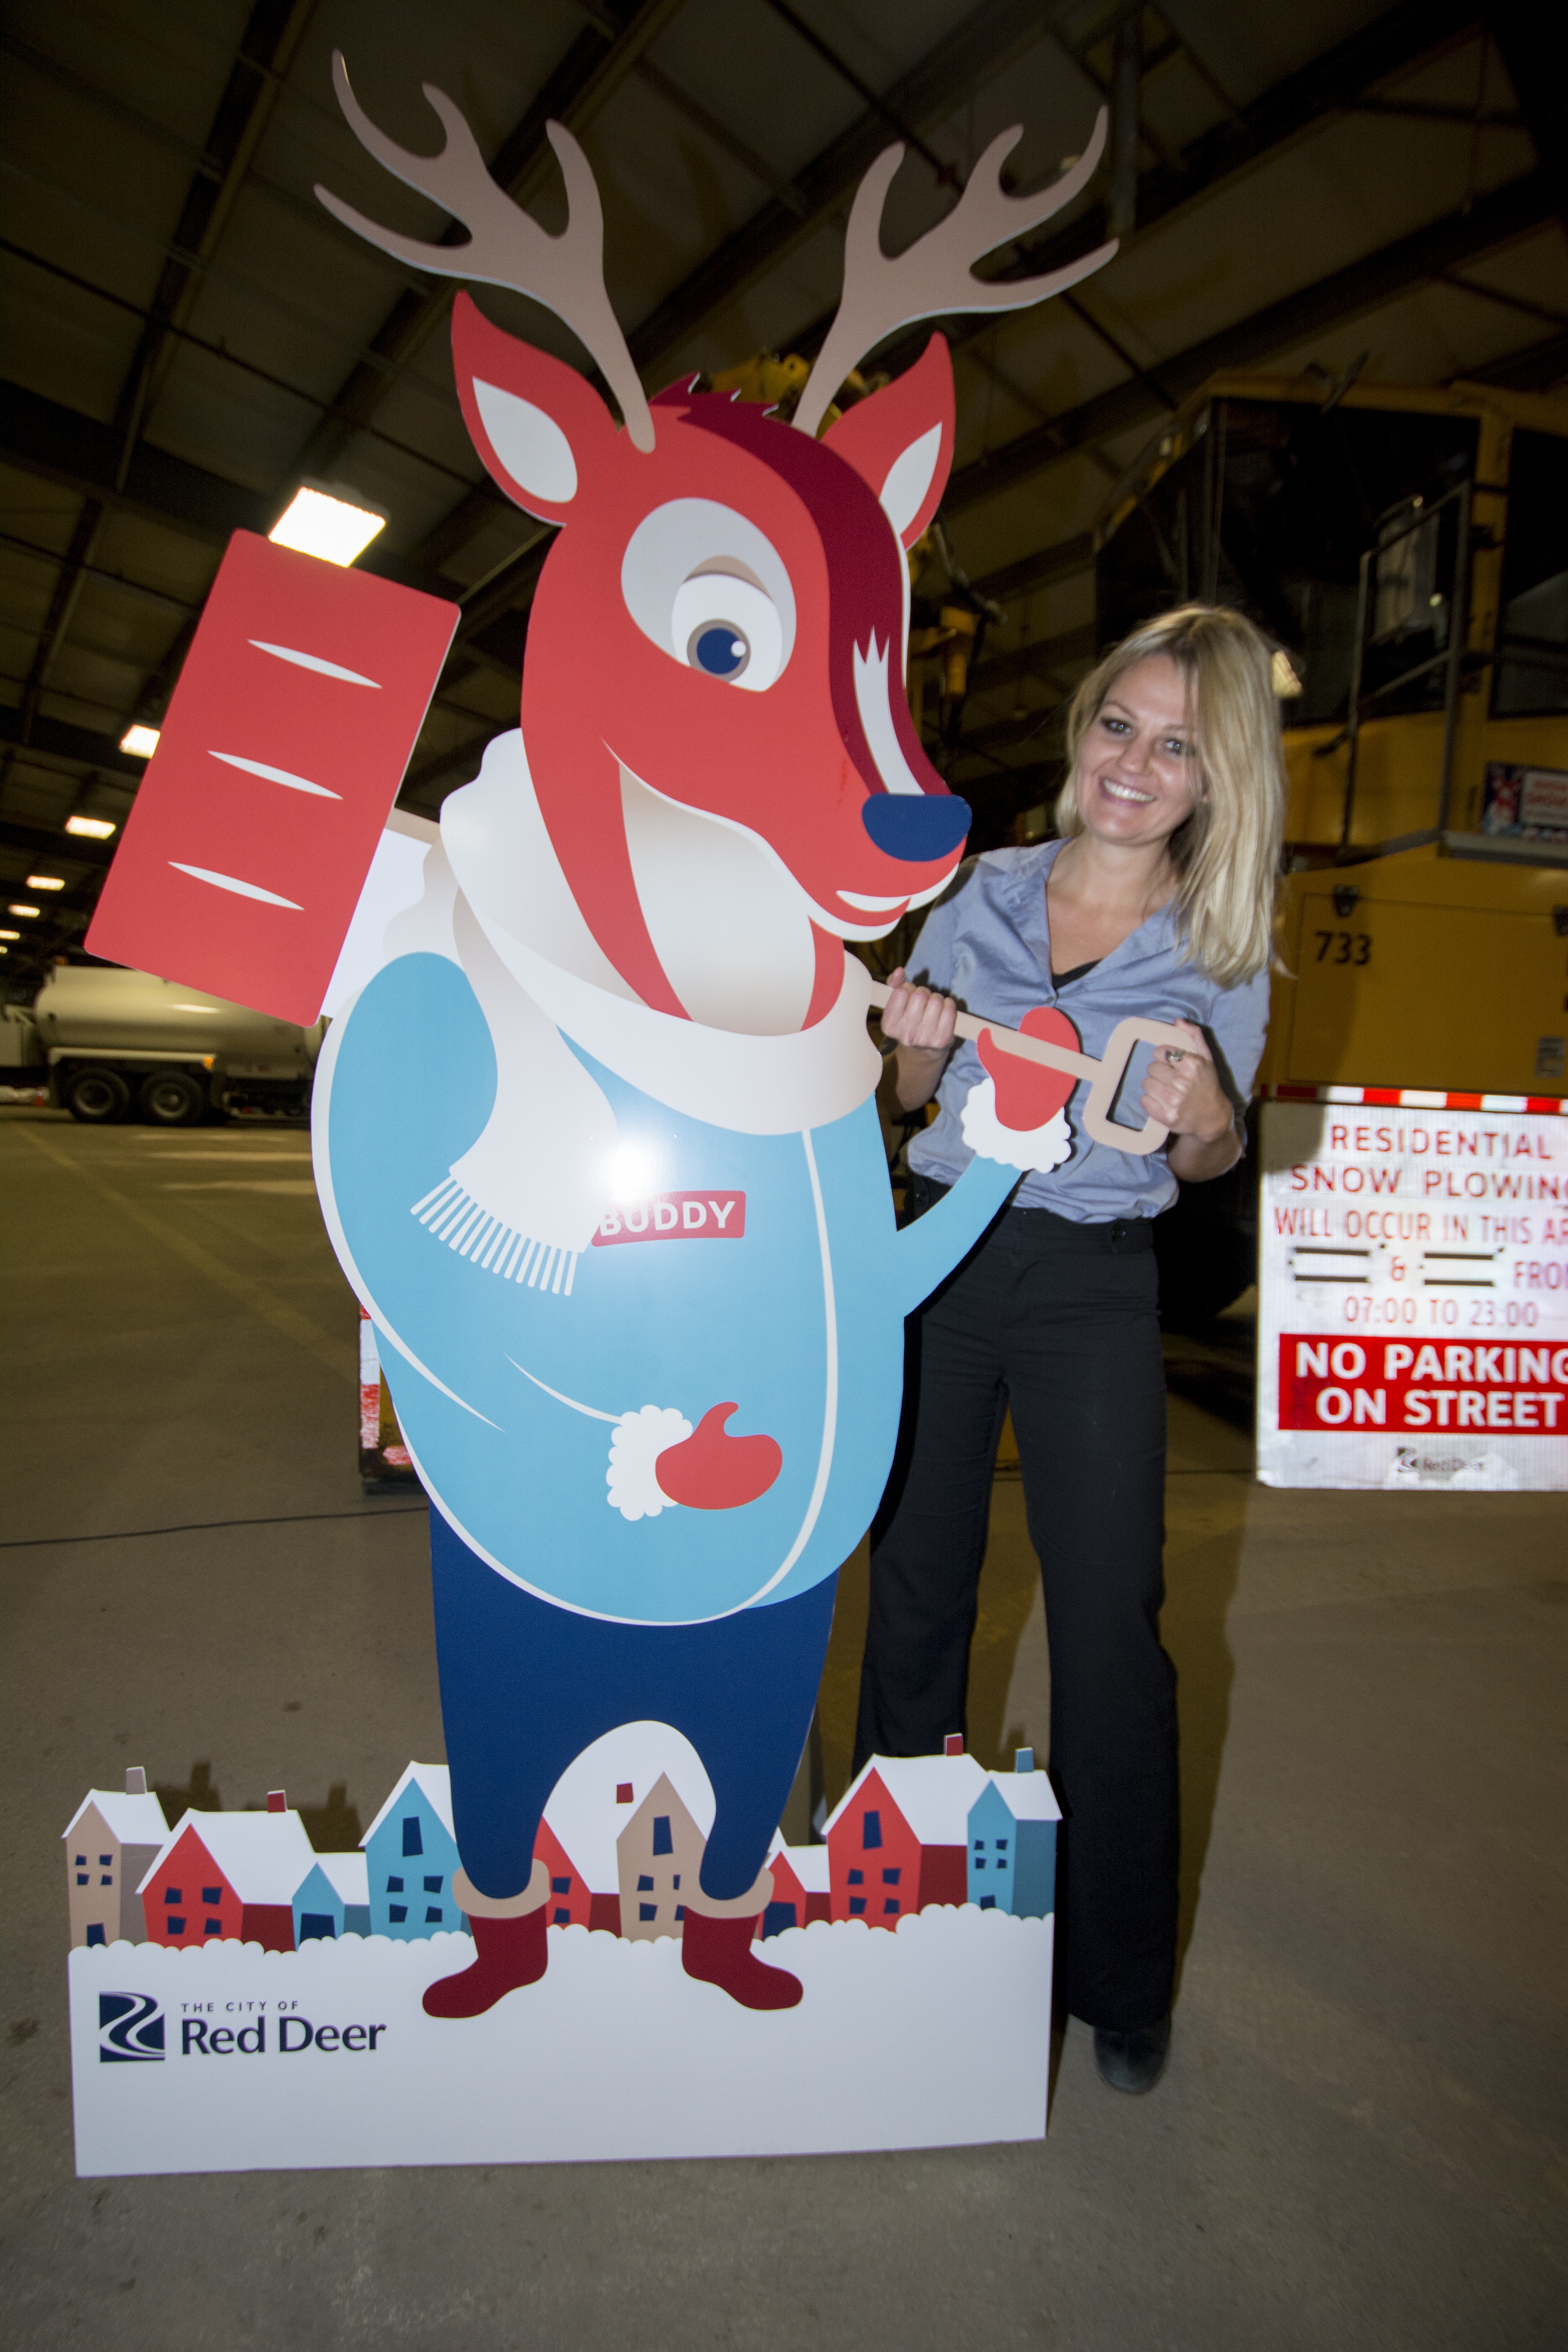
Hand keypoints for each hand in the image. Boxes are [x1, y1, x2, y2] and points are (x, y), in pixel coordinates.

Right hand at [879, 966, 956, 1053]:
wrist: (923, 1050)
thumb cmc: (909, 1020)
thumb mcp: (896, 1005)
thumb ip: (894, 985)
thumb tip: (899, 971)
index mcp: (889, 1025)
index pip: (901, 992)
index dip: (907, 988)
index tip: (908, 994)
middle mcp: (906, 1034)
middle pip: (920, 995)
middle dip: (923, 992)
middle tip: (923, 1001)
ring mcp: (925, 1038)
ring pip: (936, 1001)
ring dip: (936, 998)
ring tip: (933, 1007)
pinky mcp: (942, 1040)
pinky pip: (949, 1010)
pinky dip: (949, 1005)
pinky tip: (944, 1011)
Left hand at [1139, 1020, 1232, 1144]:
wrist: (1213, 1118)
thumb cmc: (1208, 1085)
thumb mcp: (1207, 1058)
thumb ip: (1194, 1036)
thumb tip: (1178, 1021)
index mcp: (1192, 1064)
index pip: (1160, 1052)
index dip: (1163, 1057)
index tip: (1170, 1064)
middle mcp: (1182, 1082)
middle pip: (1151, 1068)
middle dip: (1159, 1072)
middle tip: (1169, 1079)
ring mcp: (1174, 1100)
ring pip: (1146, 1083)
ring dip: (1153, 1086)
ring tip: (1166, 1090)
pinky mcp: (1167, 1116)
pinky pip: (1144, 1101)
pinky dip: (1150, 1101)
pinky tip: (1161, 1102)